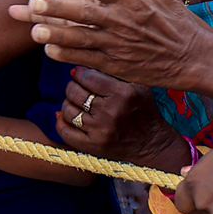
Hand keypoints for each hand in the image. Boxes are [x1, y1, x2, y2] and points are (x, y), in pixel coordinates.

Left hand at [0, 0, 212, 87]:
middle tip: (35, 2)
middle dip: (60, 8)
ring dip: (58, 35)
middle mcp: (121, 20)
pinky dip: (68, 56)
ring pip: (83, 39)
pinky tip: (48, 50)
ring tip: (35, 30)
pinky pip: (88, 59)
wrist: (191, 56)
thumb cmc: (171, 13)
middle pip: (86, 12)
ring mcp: (117, 44)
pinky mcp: (115, 64)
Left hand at [57, 67, 188, 168]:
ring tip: (76, 102)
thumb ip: (113, 73)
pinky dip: (61, 122)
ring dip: (68, 103)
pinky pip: (65, 132)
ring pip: (68, 109)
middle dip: (72, 86)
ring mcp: (100, 131)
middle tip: (77, 87)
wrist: (152, 144)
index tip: (80, 74)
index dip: (79, 73)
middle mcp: (110, 112)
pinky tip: (65, 116)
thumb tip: (80, 67)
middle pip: (74, 92)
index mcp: (122, 94)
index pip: (87, 77)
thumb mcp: (137, 86)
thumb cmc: (143, 110)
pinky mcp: (93, 146)